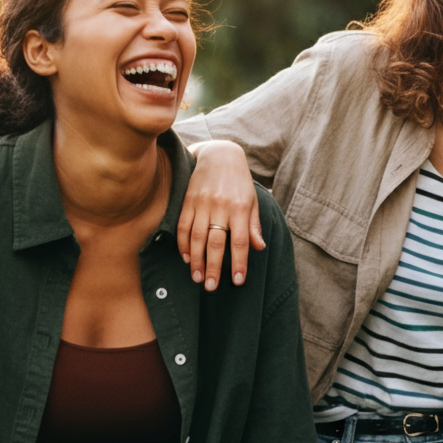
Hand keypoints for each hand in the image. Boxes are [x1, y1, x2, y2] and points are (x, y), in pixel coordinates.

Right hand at [178, 140, 264, 289]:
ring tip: (197, 278)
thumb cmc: (239, 182)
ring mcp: (202, 203)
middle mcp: (220, 206)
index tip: (238, 281)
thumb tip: (259, 248)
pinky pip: (183, 226)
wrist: (220, 154)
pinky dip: (183, 244)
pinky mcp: (188, 200)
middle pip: (215, 242)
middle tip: (211, 287)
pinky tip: (186, 258)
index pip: (239, 241)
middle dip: (213, 267)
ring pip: (196, 237)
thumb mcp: (252, 200)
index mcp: (240, 207)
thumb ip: (254, 225)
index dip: (239, 262)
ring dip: (196, 260)